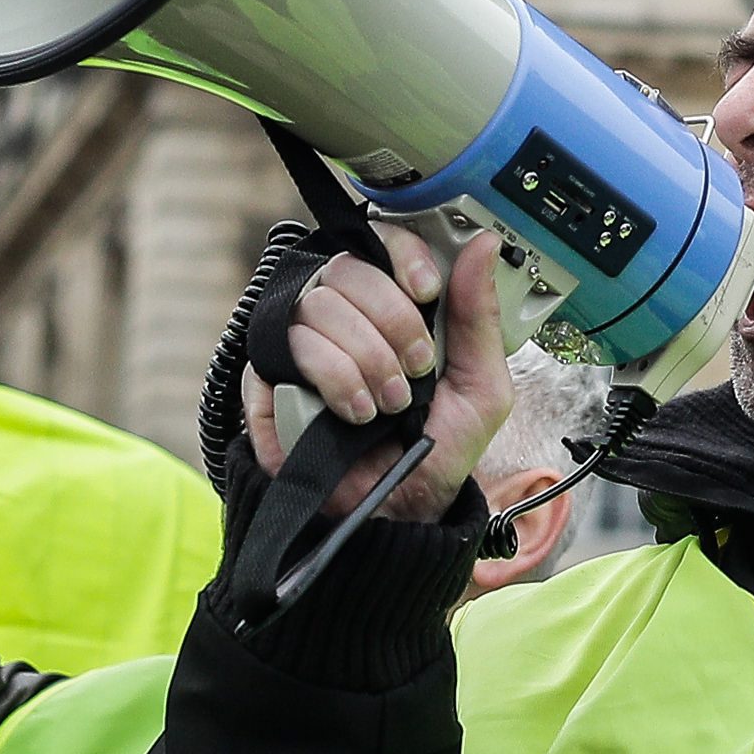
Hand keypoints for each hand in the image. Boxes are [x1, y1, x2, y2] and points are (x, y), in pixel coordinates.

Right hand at [239, 234, 507, 529]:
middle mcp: (345, 315)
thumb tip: (484, 245)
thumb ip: (479, 316)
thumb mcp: (481, 386)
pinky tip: (356, 413)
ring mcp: (302, 342)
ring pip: (320, 305)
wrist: (395, 511)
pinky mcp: (268, 375)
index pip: (384, 242)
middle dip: (393, 321)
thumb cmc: (437, 452)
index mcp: (394, 305)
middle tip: (416, 369)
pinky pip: (292, 348)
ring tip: (389, 403)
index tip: (426, 290)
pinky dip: (335, 380)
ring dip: (367, 358)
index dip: (404, 256)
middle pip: (348, 268)